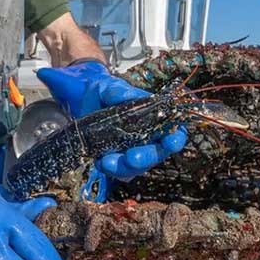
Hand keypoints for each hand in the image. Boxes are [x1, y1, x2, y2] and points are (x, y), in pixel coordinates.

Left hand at [38, 61, 186, 180]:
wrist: (84, 102)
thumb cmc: (105, 92)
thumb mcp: (110, 87)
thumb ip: (119, 92)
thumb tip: (130, 97)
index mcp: (156, 119)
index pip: (174, 132)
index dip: (175, 139)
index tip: (170, 142)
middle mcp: (149, 138)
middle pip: (156, 154)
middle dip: (145, 158)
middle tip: (132, 157)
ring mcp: (133, 151)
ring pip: (137, 168)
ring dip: (123, 168)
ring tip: (106, 161)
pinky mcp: (117, 160)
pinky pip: (119, 172)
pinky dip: (110, 170)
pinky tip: (99, 161)